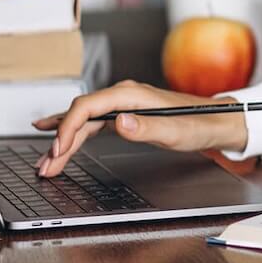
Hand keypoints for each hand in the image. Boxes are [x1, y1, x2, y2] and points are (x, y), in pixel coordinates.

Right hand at [30, 80, 248, 177]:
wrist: (217, 121)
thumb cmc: (200, 125)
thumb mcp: (176, 132)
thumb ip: (147, 128)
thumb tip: (120, 123)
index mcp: (131, 95)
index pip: (88, 106)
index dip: (68, 127)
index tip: (57, 150)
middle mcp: (124, 96)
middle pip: (80, 115)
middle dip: (59, 140)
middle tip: (44, 167)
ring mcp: (123, 104)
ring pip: (84, 121)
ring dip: (63, 141)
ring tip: (46, 163)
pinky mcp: (125, 114)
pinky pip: (93, 123)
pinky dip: (74, 134)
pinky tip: (58, 137)